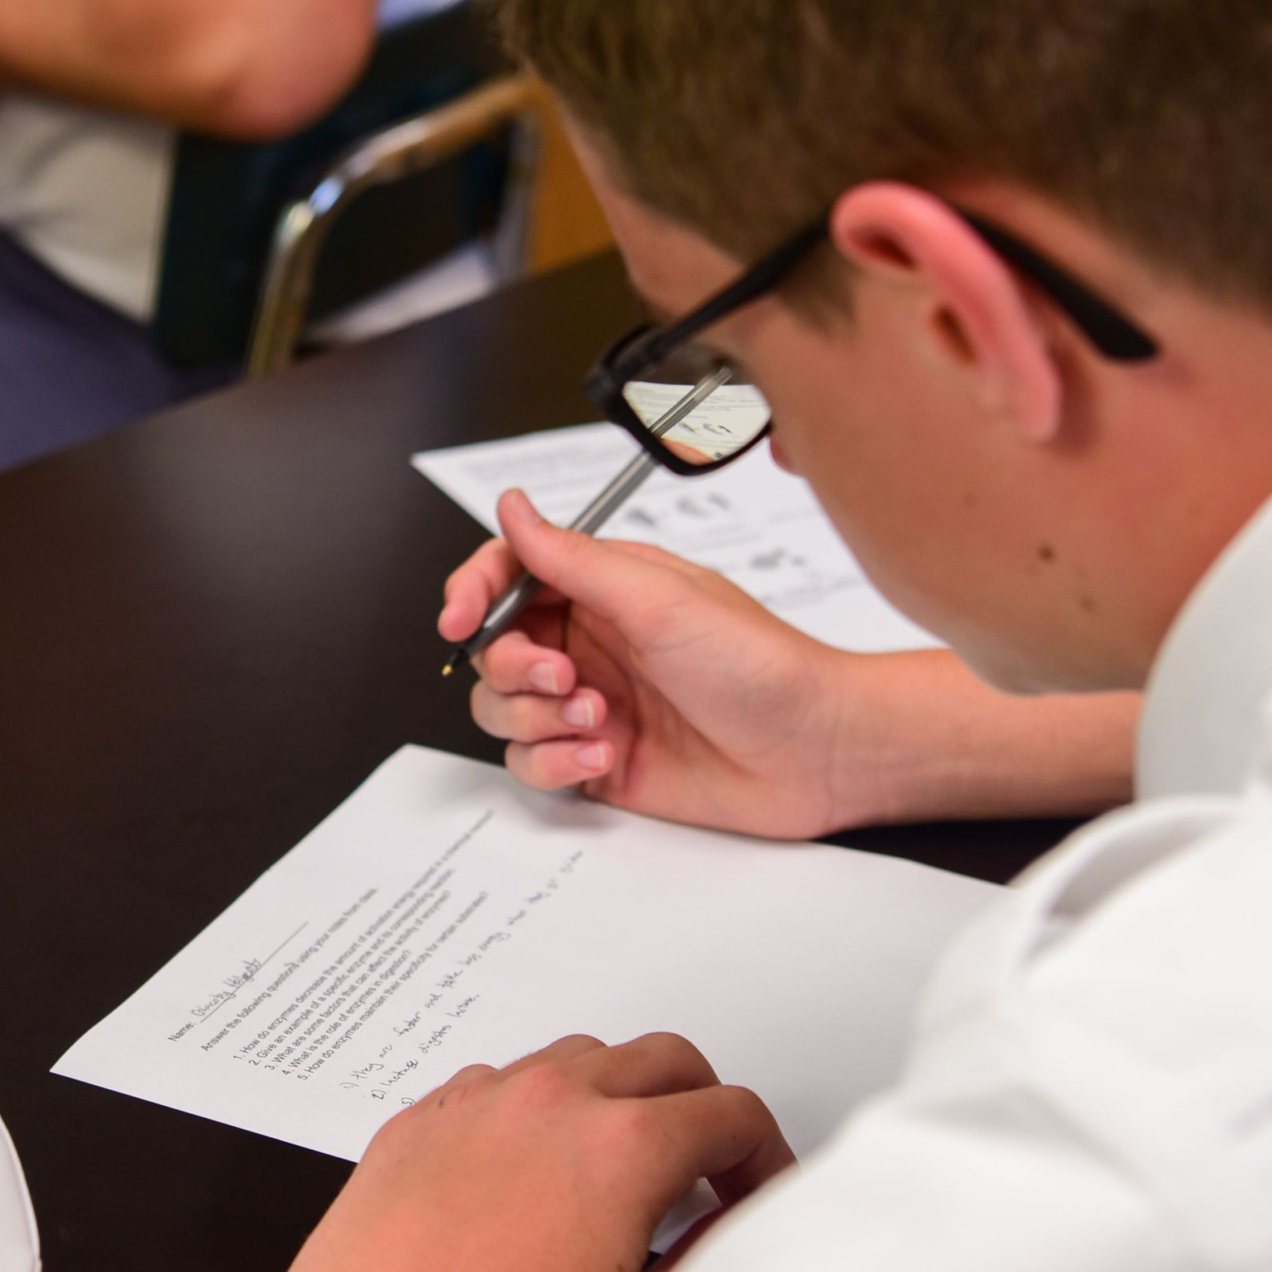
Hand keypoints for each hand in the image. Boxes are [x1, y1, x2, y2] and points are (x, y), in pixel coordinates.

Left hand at [249, 1035, 791, 1271]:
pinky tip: (531, 1169)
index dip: (764, 1157)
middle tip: (705, 1164)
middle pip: (664, 1058)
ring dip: (619, 1094)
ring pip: (581, 1056)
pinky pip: (501, 1082)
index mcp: (622, 1145)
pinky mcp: (425, 1116)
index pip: (732, 1113)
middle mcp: (553, 1100)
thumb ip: (707, 1261)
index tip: (755, 1190)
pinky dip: (536, 1109)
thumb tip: (732, 1226)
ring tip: (617, 1165)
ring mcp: (481, 1099)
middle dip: (703, 1105)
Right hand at [442, 488, 889, 838]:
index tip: (457, 619)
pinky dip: (554, 762)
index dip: (471, 593)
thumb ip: (571, 557)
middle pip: (494, 649)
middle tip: (563, 678)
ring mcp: (589, 703)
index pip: (508, 575)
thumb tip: (512, 507)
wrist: (814, 753)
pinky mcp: (595, 759)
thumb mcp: (658, 598)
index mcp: (602, 588)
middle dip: (515, 668)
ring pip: (503, 710)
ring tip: (598, 721)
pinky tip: (605, 756)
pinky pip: (531, 764)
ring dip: (536, 720)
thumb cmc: (761, 666)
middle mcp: (589, 642)